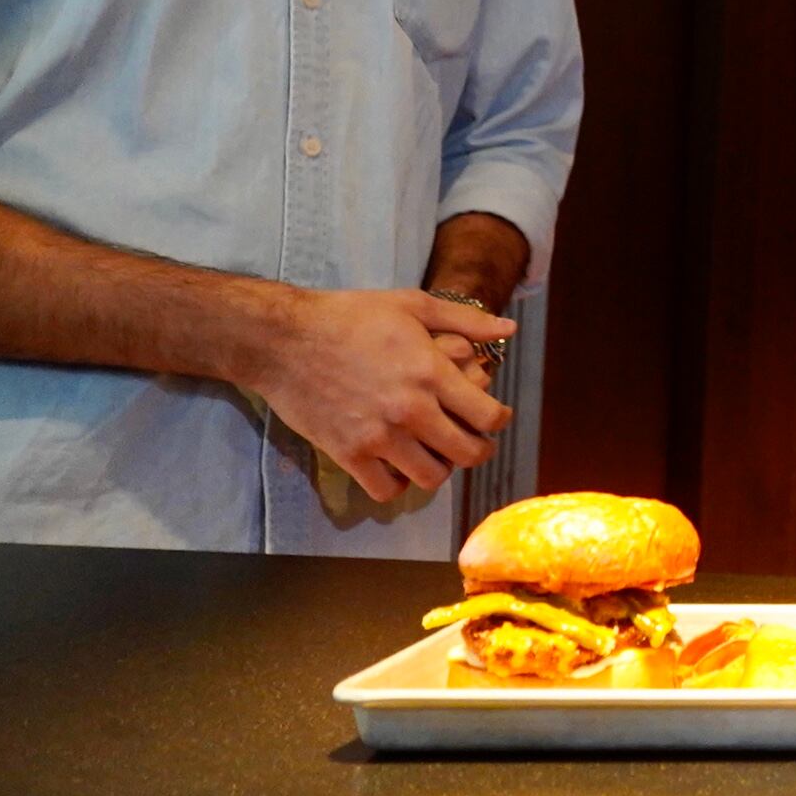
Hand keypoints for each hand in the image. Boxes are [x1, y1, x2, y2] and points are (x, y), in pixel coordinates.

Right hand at [241, 288, 514, 502]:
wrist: (285, 339)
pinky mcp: (347, 454)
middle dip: (478, 449)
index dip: (499, 420)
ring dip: (440, 468)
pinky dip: (398, 483)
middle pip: (468, 454)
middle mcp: (410, 410)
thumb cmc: (351, 316)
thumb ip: (467, 320)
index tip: (494, 416)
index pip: (488, 417)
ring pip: (431, 478)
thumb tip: (510, 328)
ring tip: (434, 451)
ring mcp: (378, 437)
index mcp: (431, 373)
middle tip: (472, 440)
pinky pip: (387, 490)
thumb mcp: (414, 304)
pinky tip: (397, 464)